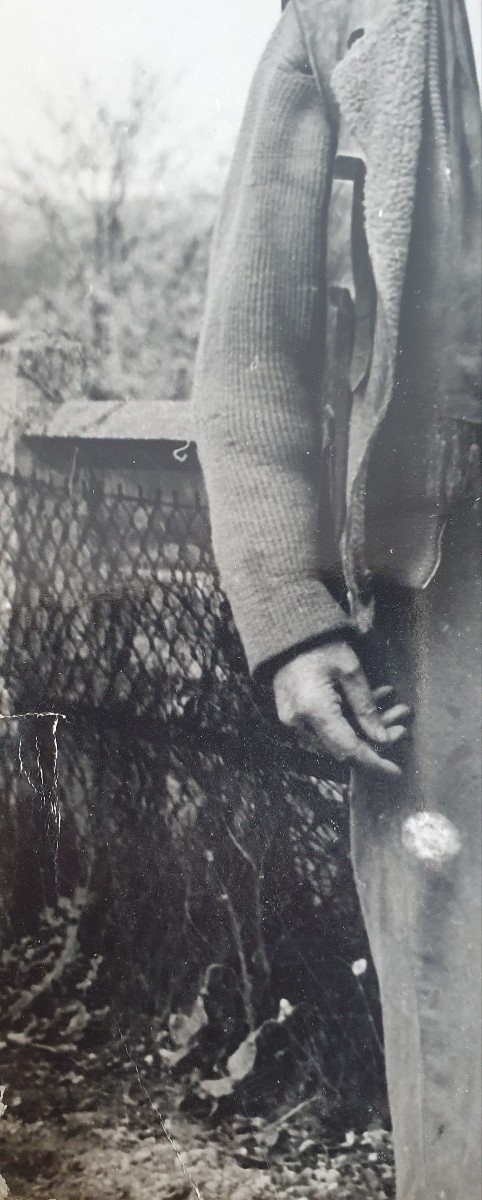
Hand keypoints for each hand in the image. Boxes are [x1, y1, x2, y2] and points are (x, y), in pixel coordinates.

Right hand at [273, 641, 409, 776]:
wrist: (286, 633)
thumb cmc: (320, 645)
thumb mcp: (350, 671)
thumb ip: (366, 708)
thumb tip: (383, 739)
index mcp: (314, 710)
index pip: (349, 749)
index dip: (374, 762)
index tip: (395, 771)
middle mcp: (300, 721)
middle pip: (343, 745)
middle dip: (375, 739)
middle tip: (401, 727)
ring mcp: (294, 720)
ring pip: (337, 735)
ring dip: (366, 726)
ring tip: (394, 709)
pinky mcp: (293, 714)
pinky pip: (325, 725)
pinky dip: (349, 719)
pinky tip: (374, 701)